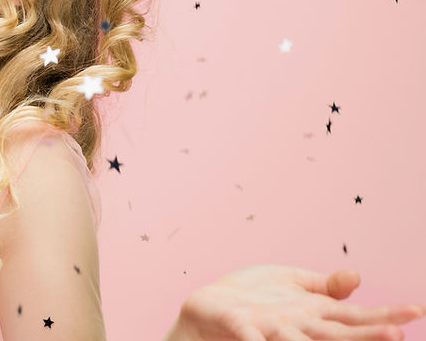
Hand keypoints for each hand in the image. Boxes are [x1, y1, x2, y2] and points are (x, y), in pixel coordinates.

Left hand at [177, 265, 424, 340]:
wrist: (206, 310)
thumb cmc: (251, 299)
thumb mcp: (291, 284)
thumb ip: (325, 286)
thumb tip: (358, 276)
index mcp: (313, 313)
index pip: (356, 316)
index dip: (385, 316)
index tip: (417, 312)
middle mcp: (298, 326)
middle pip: (340, 333)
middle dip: (368, 336)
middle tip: (399, 337)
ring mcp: (272, 330)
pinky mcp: (243, 328)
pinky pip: (253, 338)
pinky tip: (265, 340)